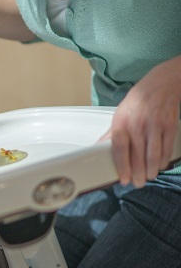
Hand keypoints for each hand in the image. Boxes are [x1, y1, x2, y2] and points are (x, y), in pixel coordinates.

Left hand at [107, 56, 180, 186]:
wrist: (161, 84)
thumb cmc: (138, 100)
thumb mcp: (119, 113)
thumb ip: (111, 133)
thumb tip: (98, 147)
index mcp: (122, 121)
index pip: (120, 149)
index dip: (122, 166)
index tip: (124, 179)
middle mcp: (137, 123)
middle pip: (137, 155)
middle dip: (138, 173)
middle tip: (137, 183)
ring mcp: (155, 125)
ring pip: (153, 155)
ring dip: (151, 170)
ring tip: (148, 177)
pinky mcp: (169, 125)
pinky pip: (166, 148)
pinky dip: (163, 160)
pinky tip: (159, 166)